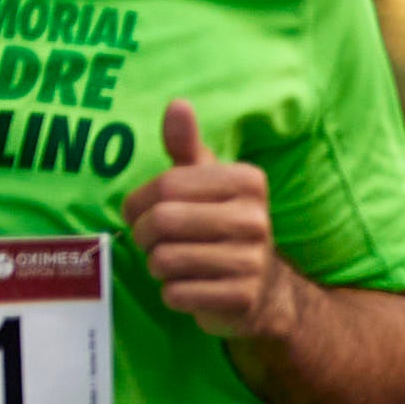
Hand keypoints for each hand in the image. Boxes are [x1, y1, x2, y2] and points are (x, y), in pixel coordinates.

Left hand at [125, 103, 300, 340]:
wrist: (267, 290)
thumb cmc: (223, 226)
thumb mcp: (208, 183)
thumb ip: (187, 146)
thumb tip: (177, 105)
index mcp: (248, 183)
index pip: (165, 186)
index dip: (137, 202)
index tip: (139, 213)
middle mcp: (256, 220)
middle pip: (161, 222)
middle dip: (143, 236)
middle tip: (151, 241)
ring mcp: (251, 262)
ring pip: (164, 260)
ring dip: (157, 266)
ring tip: (173, 264)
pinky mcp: (242, 298)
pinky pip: (177, 293)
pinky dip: (172, 294)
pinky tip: (190, 287)